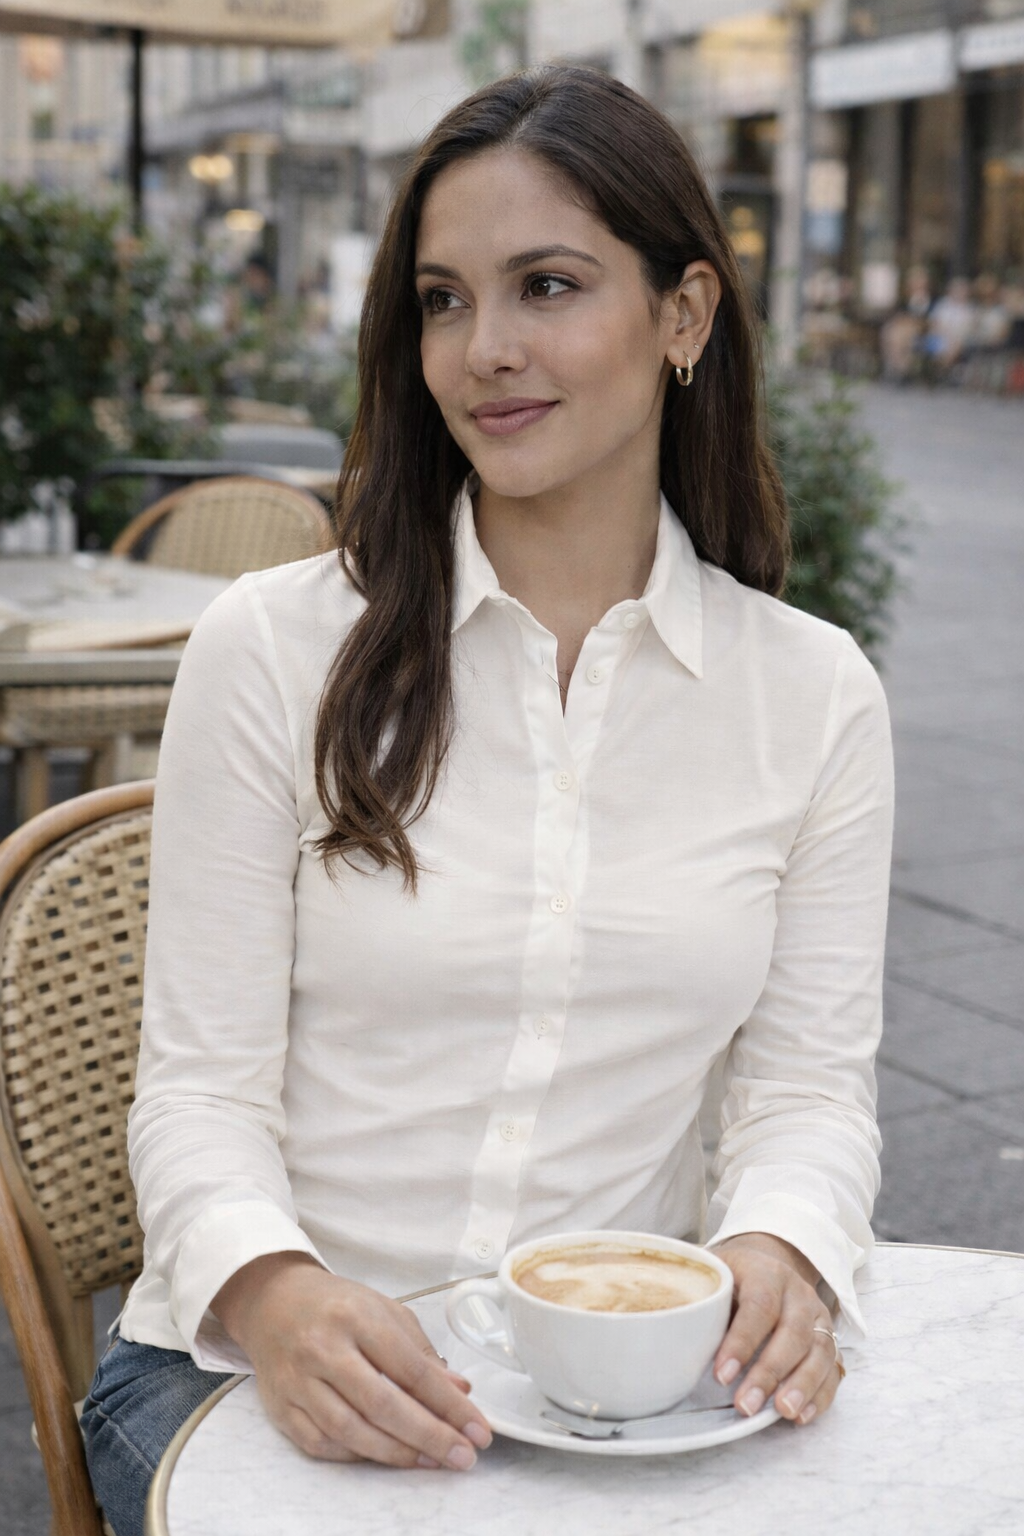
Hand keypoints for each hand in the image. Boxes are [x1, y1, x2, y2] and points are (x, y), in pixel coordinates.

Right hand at [211, 1252, 491, 1468]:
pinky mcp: (282, 1408)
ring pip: (351, 1431)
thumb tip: (459, 1390)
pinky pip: (323, 1444)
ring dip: (397, 1453)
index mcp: (356, 1317)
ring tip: (432, 1460)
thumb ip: (421, 1352)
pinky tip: (386, 1455)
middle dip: (429, 1436)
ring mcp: (298, 1381)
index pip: (411, 1369)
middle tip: (462, 1455)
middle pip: (382, 1405)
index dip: (448, 1404)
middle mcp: (323, 1349)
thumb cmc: (336, 1305)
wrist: (273, 1302)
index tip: (478, 1429)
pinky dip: (358, 1455)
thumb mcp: (384, 1310)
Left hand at [710, 1233, 842, 1426]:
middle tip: (746, 1405)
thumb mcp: (714, 1271)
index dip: (742, 1341)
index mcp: (766, 1271)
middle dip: (770, 1372)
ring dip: (802, 1386)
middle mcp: (798, 1293)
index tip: (721, 1374)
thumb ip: (694, 1291)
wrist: (769, 1260)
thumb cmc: (733, 1274)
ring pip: (820, 1351)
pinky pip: (832, 1369)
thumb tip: (662, 1319)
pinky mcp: (828, 1340)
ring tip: (782, 1413)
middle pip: (793, 1332)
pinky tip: (801, 1415)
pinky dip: (821, 1394)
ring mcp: (818, 1317)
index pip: (759, 1304)